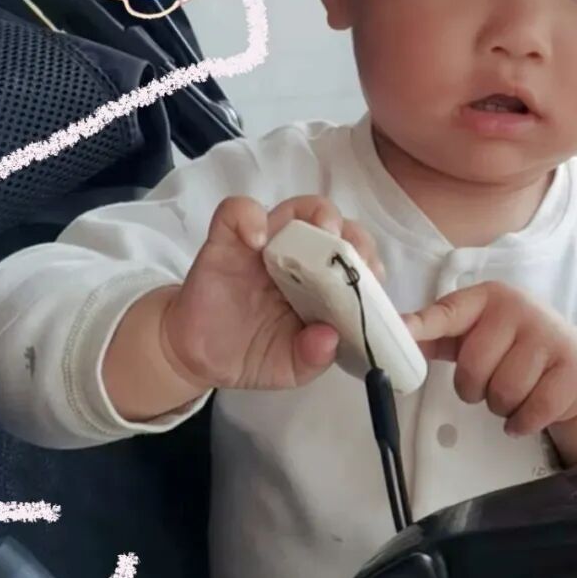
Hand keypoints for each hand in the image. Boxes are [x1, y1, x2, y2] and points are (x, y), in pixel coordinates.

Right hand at [160, 194, 384, 391]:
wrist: (198, 356)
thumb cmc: (251, 353)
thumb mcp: (291, 367)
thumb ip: (314, 358)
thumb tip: (330, 339)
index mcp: (322, 285)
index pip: (358, 259)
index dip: (372, 265)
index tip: (378, 283)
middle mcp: (300, 259)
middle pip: (338, 227)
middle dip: (354, 236)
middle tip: (356, 258)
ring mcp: (266, 246)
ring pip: (298, 209)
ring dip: (317, 216)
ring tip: (323, 235)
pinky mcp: (228, 240)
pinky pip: (238, 211)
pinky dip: (251, 218)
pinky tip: (258, 242)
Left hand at [403, 282, 576, 436]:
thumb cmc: (515, 347)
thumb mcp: (476, 332)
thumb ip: (437, 335)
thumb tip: (396, 338)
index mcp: (486, 298)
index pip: (447, 313)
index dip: (421, 326)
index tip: (399, 332)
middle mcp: (517, 310)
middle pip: (473, 368)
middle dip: (474, 388)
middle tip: (489, 382)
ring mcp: (548, 337)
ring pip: (503, 393)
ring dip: (501, 406)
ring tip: (513, 391)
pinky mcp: (571, 369)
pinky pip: (531, 412)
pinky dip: (523, 422)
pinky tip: (529, 408)